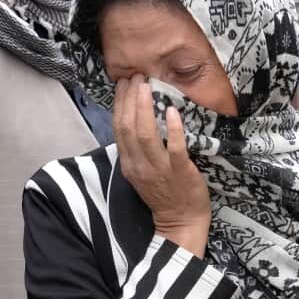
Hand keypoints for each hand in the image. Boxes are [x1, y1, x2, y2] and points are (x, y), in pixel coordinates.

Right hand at [114, 76, 211, 256]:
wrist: (181, 221)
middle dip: (129, 99)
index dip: (119, 104)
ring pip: (145, 135)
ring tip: (148, 86)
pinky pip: (175, 148)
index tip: (123, 84)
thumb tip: (137, 120)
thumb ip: (137, 150)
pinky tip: (172, 112)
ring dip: (145, 108)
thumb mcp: (142, 172)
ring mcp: (159, 169)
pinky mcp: (180, 172)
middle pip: (128, 127)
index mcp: (129, 164)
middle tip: (136, 76)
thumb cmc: (164, 193)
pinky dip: (172, 129)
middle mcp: (139, 165)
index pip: (118, 128)